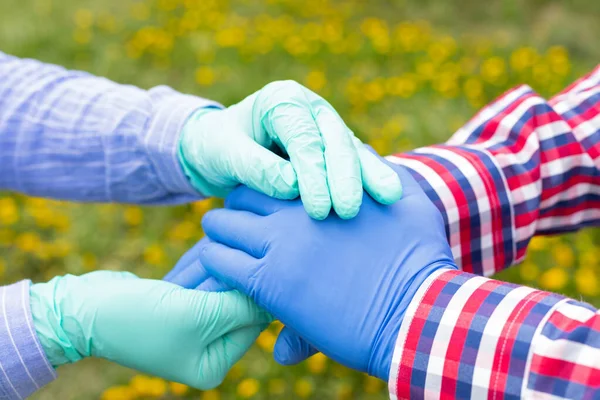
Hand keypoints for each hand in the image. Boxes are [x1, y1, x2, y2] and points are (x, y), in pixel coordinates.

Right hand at [30, 271, 270, 388]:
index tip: (240, 261)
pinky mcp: (182, 306)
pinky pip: (202, 281)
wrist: (85, 309)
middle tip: (209, 259)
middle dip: (224, 277)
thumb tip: (277, 295)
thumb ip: (240, 305)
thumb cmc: (138, 317)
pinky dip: (195, 269)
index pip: (253, 321)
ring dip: (208, 269)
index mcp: (215, 363)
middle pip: (238, 302)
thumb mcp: (197, 314)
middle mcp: (209, 349)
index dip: (249, 289)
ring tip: (189, 265)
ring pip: (220, 286)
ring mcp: (196, 327)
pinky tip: (185, 264)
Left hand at [179, 80, 401, 219]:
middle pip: (335, 139)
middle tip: (348, 211)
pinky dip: (370, 179)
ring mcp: (326, 127)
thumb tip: (291, 187)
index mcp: (283, 100)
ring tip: (389, 198)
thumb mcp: (226, 153)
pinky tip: (387, 198)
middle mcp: (310, 109)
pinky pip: (356, 162)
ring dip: (369, 175)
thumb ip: (255, 167)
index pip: (303, 137)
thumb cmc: (219, 147)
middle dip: (345, 176)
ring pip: (353, 149)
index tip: (318, 209)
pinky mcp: (335, 149)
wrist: (221, 146)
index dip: (313, 172)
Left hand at [196, 159, 456, 379]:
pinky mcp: (268, 284)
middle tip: (236, 223)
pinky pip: (219, 261)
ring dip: (219, 233)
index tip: (261, 203)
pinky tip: (223, 272)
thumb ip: (385, 174)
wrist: (417, 314)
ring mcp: (280, 246)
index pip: (275, 174)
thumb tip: (367, 155)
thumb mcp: (411, 204)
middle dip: (237, 207)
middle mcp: (297, 211)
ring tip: (223, 246)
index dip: (264, 187)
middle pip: (242, 195)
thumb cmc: (421, 261)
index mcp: (326, 189)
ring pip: (222, 225)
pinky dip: (214, 262)